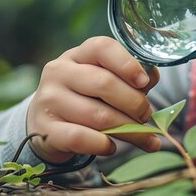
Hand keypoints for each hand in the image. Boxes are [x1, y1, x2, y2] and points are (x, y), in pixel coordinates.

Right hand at [27, 36, 161, 163]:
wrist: (46, 121)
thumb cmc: (86, 96)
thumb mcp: (105, 78)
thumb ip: (130, 77)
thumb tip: (151, 78)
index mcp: (78, 54)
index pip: (103, 48)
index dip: (128, 64)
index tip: (145, 82)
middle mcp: (59, 72)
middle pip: (105, 84)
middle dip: (135, 103)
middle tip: (147, 116)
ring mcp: (48, 100)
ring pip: (98, 115)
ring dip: (128, 129)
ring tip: (142, 136)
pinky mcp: (45, 129)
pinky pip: (80, 138)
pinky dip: (103, 144)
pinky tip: (112, 146)